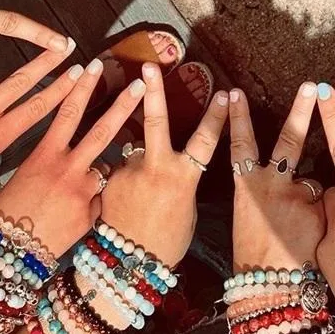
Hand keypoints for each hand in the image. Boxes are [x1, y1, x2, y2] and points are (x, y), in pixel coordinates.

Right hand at [0, 60, 146, 255]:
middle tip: (140, 84)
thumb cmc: (8, 213)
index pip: (66, 112)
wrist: (6, 255)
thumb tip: (73, 153)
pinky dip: (92, 204)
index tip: (91, 65)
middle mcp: (66, 168)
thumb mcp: (26, 175)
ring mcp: (83, 191)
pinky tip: (72, 219)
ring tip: (78, 185)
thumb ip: (54, 160)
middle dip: (123, 105)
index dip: (80, 88)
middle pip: (101, 130)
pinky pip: (100, 200)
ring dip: (101, 171)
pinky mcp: (92, 213)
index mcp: (45, 155)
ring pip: (105, 168)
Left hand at [99, 62, 227, 266]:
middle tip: (149, 65)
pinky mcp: (108, 179)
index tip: (226, 93)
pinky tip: (123, 201)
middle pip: (156, 121)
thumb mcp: (186, 209)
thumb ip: (180, 178)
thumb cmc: (168, 243)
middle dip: (154, 90)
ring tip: (138, 177)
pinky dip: (123, 178)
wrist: (128, 268)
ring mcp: (128, 172)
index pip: (205, 139)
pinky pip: (120, 169)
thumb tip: (172, 160)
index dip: (217, 116)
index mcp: (182, 178)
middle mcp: (155, 169)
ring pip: (135, 149)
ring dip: (137, 153)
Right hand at [228, 84, 325, 269]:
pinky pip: (327, 206)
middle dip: (301, 110)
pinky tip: (314, 239)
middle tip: (313, 85)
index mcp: (246, 187)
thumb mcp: (250, 218)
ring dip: (310, 199)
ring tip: (297, 227)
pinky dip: (324, 218)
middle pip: (288, 141)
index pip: (240, 144)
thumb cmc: (256, 258)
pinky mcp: (321, 211)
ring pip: (312, 182)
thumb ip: (269, 192)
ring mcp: (298, 197)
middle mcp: (271, 186)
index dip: (236, 118)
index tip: (233, 93)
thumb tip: (293, 178)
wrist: (270, 293)